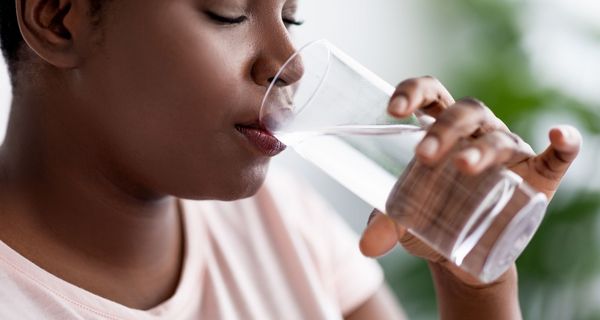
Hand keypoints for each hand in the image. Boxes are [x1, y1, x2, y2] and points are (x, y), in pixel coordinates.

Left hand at [359, 76, 581, 285]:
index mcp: (440, 128)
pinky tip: (558, 137)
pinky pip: (555, 157)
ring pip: (498, 137)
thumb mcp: (405, 218)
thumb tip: (366, 246)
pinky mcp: (536, 178)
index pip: (430, 94)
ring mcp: (507, 152)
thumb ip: (385, 223)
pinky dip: (563, 145)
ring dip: (482, 148)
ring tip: (463, 167)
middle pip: (465, 112)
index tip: (393, 110)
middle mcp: (476, 132)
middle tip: (423, 156)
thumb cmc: (430, 217)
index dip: (413, 92)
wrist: (461, 252)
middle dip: (444, 129)